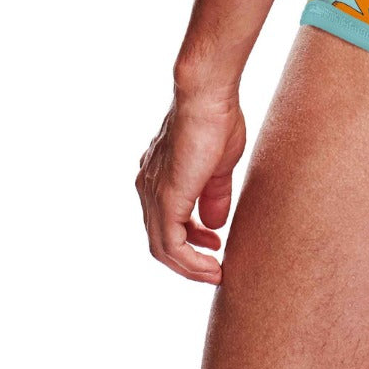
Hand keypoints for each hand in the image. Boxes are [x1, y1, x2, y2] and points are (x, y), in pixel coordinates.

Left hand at [136, 93, 246, 283]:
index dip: (190, 237)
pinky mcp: (165, 200)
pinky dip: (190, 262)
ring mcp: (153, 194)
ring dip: (189, 266)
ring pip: (163, 247)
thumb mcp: (219, 164)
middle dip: (189, 257)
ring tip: (215, 273)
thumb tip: (214, 224)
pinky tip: (212, 266)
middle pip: (161, 238)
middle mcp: (148, 186)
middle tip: (215, 264)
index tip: (214, 244)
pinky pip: (172, 245)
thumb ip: (214, 194)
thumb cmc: (216, 117)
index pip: (166, 218)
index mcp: (159, 175)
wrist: (206, 95)